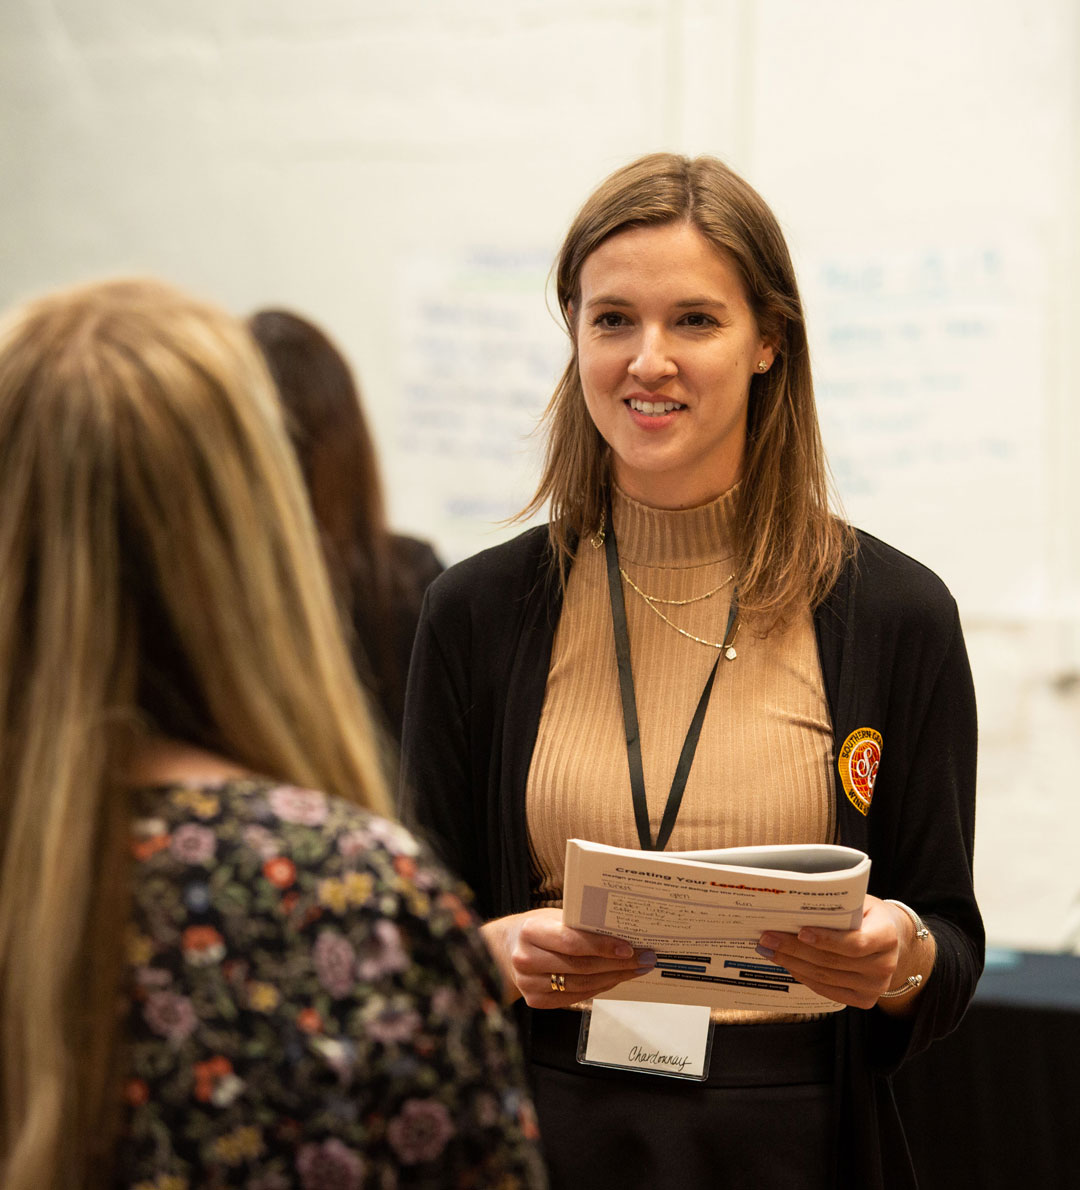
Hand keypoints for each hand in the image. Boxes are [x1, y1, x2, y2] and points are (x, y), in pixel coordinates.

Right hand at [482, 909, 654, 1007]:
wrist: (507, 949)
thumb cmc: (538, 928)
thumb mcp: (554, 916)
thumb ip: (580, 924)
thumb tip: (623, 931)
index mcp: (531, 931)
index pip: (572, 942)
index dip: (602, 946)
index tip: (630, 948)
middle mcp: (526, 959)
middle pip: (581, 967)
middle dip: (618, 964)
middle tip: (645, 959)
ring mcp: (529, 983)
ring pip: (581, 985)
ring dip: (613, 978)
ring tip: (636, 970)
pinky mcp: (536, 1001)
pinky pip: (575, 997)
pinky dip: (598, 989)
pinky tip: (615, 979)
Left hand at [757, 896, 917, 1010]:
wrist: (891, 939)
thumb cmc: (868, 915)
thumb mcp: (859, 902)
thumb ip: (836, 907)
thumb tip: (793, 905)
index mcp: (887, 936)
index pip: (854, 943)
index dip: (826, 939)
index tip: (799, 932)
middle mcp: (885, 965)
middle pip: (832, 961)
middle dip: (794, 949)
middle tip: (768, 938)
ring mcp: (875, 987)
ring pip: (825, 977)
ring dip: (792, 964)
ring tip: (769, 950)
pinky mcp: (864, 1000)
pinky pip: (827, 991)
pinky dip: (804, 977)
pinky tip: (787, 964)